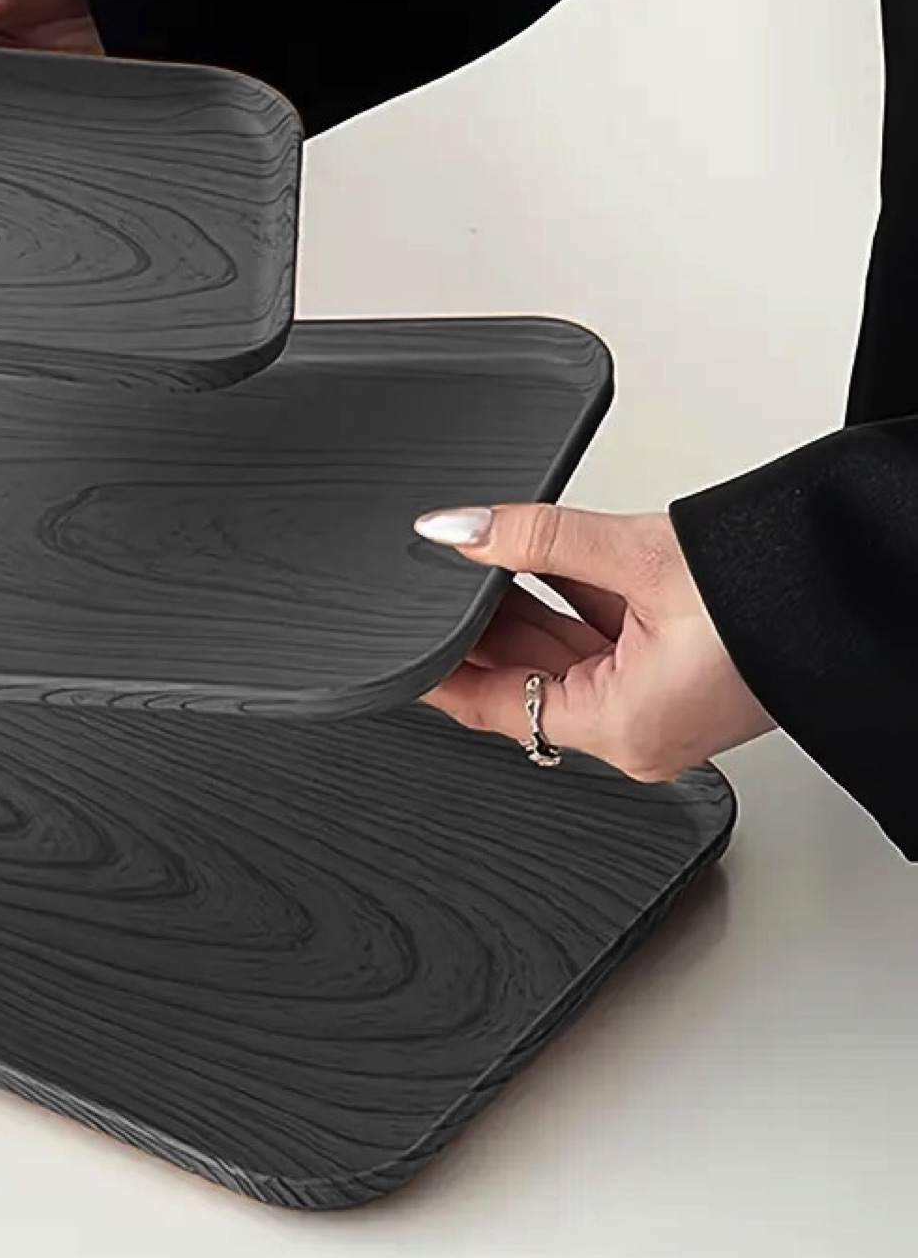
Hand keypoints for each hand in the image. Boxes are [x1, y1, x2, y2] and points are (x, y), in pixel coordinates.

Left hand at [413, 503, 773, 779]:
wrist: (861, 579)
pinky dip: (565, 599)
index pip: (493, 709)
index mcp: (622, 726)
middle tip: (431, 583)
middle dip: (477, 628)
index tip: (397, 651)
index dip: (436, 675)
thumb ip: (535, 538)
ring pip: (559, 655)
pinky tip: (529, 558)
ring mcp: (658, 700)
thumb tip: (460, 530)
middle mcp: (637, 727)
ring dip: (519, 608)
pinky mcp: (677, 670)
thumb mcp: (636, 557)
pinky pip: (599, 638)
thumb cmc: (778, 593)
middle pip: (522, 680)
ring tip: (473, 560)